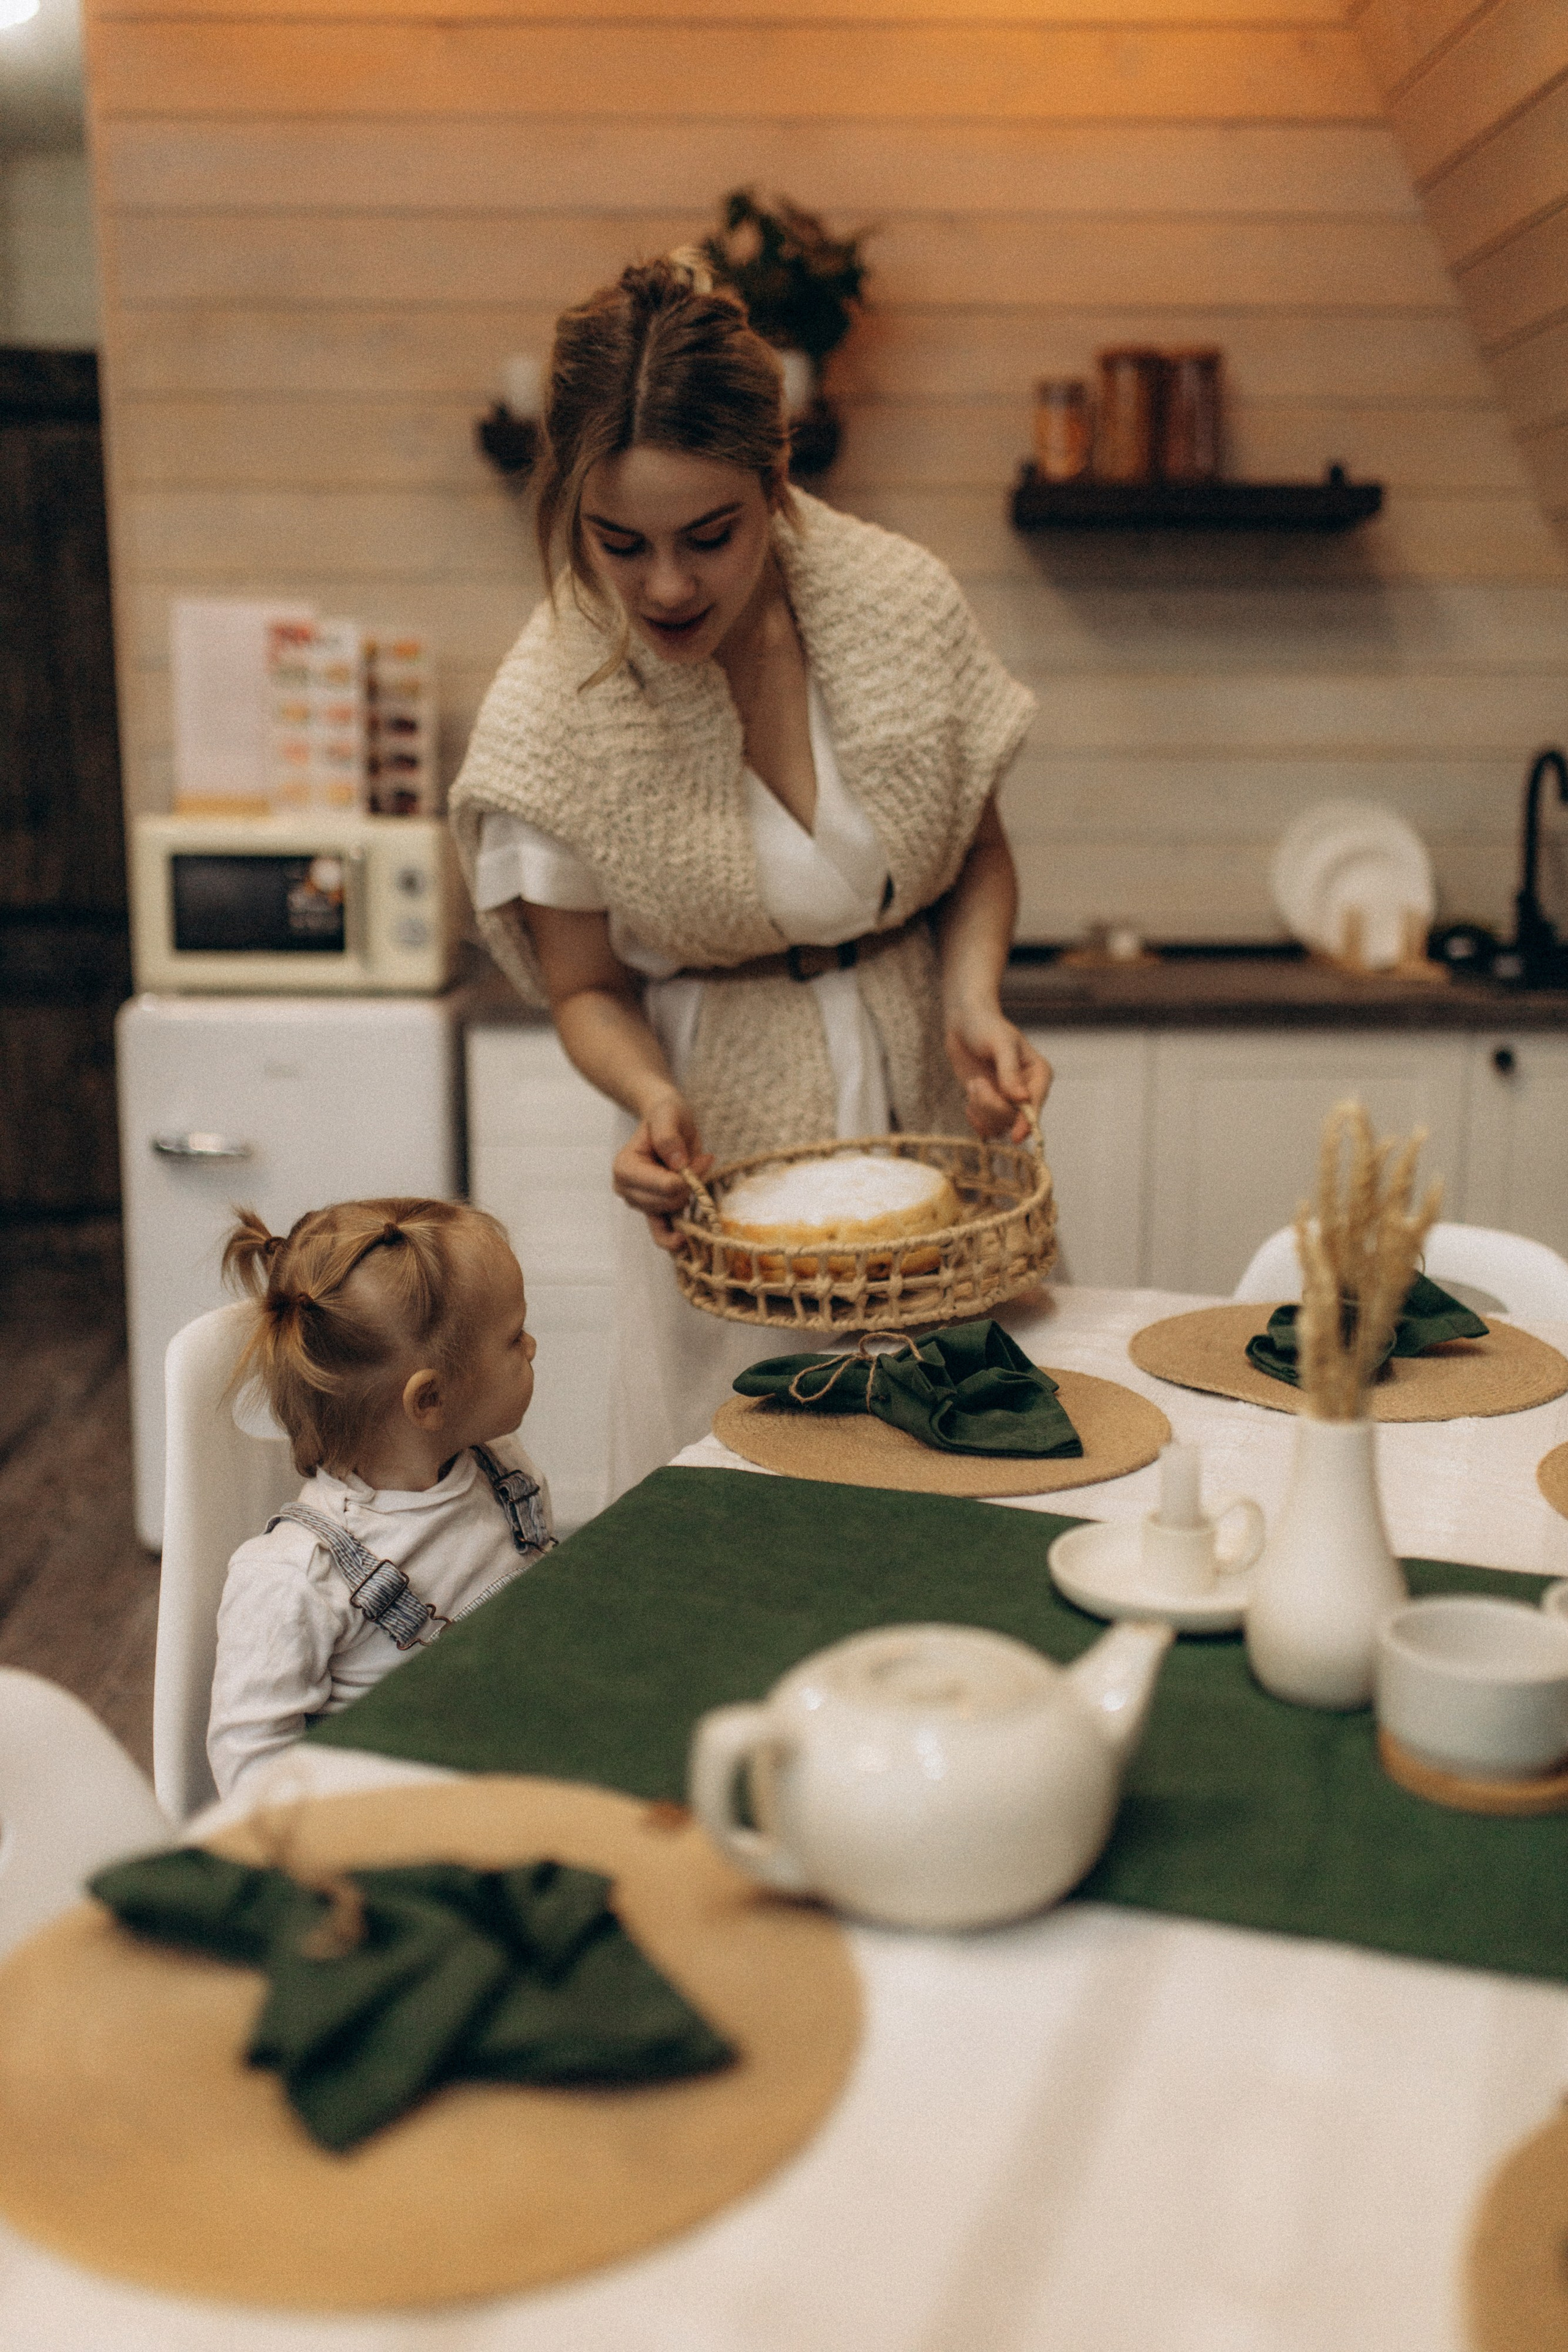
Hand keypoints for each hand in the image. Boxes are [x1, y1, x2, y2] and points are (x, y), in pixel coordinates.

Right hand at [612, 1092, 713, 1251]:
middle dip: (691, 1184)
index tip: (706, 1158)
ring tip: (693, 1169)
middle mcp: (626, 1189)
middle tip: (701, 1161)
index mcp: (625, 1167)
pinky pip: (660, 1231)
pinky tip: (684, 1242)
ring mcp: (639, 1202)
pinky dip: (671, 1239)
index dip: (689, 1178)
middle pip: (669, 1201)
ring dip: (690, 1194)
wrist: (665, 1121)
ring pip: (672, 1212)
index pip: (664, 1186)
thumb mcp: (668, 1114)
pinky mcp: (652, 1210)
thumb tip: (677, 1163)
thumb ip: (668, 1136)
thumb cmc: (665, 1115)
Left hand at [945, 1005, 1051, 1141]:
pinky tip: (969, 1100)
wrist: (964, 1024)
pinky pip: (986, 1128)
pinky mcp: (990, 1106)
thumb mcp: (1000, 1044)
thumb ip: (1009, 1071)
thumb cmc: (986, 1026)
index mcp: (1039, 1075)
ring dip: (981, 1110)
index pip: (1036, 1106)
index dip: (1027, 1123)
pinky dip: (975, 1119)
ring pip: (999, 1126)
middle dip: (992, 1106)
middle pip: (1014, 1120)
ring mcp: (1008, 1101)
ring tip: (973, 1084)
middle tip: (976, 1084)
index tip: (1016, 1137)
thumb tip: (1022, 1099)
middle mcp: (1027, 1092)